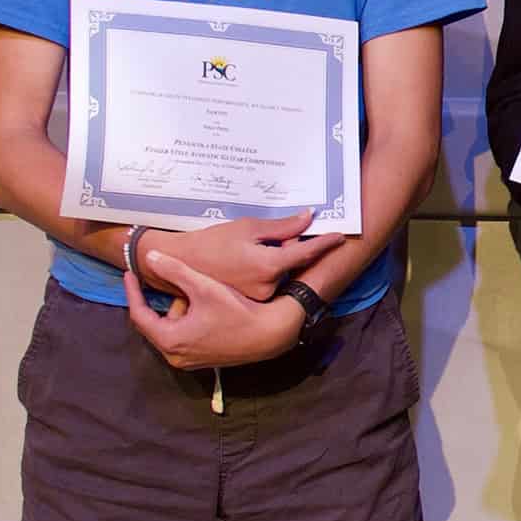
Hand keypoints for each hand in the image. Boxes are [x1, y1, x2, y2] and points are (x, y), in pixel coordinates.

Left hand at [123, 249, 302, 369]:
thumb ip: (174, 270)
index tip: (131, 274)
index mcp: (169, 340)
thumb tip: (150, 257)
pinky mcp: (201, 360)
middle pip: (155, 323)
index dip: (133, 292)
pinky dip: (187, 320)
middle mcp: (174, 356)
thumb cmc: (237, 311)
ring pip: (171, 329)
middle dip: (161, 300)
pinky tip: (205, 306)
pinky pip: (183, 337)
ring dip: (177, 310)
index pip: (139, 315)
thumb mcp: (203, 286)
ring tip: (194, 291)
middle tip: (169, 279)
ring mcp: (188, 361)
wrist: (270, 334)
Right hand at [146, 209, 343, 301]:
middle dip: (290, 248)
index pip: (305, 252)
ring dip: (277, 260)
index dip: (324, 243)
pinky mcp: (250, 302)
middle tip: (274, 237)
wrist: (180, 264)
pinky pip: (268, 283)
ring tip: (252, 249)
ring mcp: (259, 298)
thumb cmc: (212, 243)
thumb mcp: (247, 228)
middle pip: (293, 264)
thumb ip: (281, 227)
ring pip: (281, 274)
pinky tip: (247, 262)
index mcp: (268, 266)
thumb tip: (307, 217)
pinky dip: (266, 271)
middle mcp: (268, 287)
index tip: (340, 236)